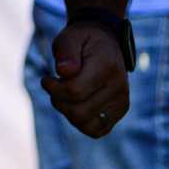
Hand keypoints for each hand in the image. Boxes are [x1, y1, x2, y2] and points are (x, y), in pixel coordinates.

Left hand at [43, 21, 129, 138]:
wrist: (106, 43)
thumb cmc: (83, 40)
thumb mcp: (69, 37)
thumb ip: (65, 52)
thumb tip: (64, 72)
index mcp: (106, 68)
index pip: (74, 91)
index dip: (53, 88)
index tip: (46, 79)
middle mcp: (118, 88)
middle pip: (78, 112)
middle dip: (58, 101)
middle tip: (55, 86)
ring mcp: (121, 102)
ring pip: (86, 124)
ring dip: (67, 112)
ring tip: (65, 95)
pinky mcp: (119, 112)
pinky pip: (96, 130)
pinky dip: (80, 122)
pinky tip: (75, 105)